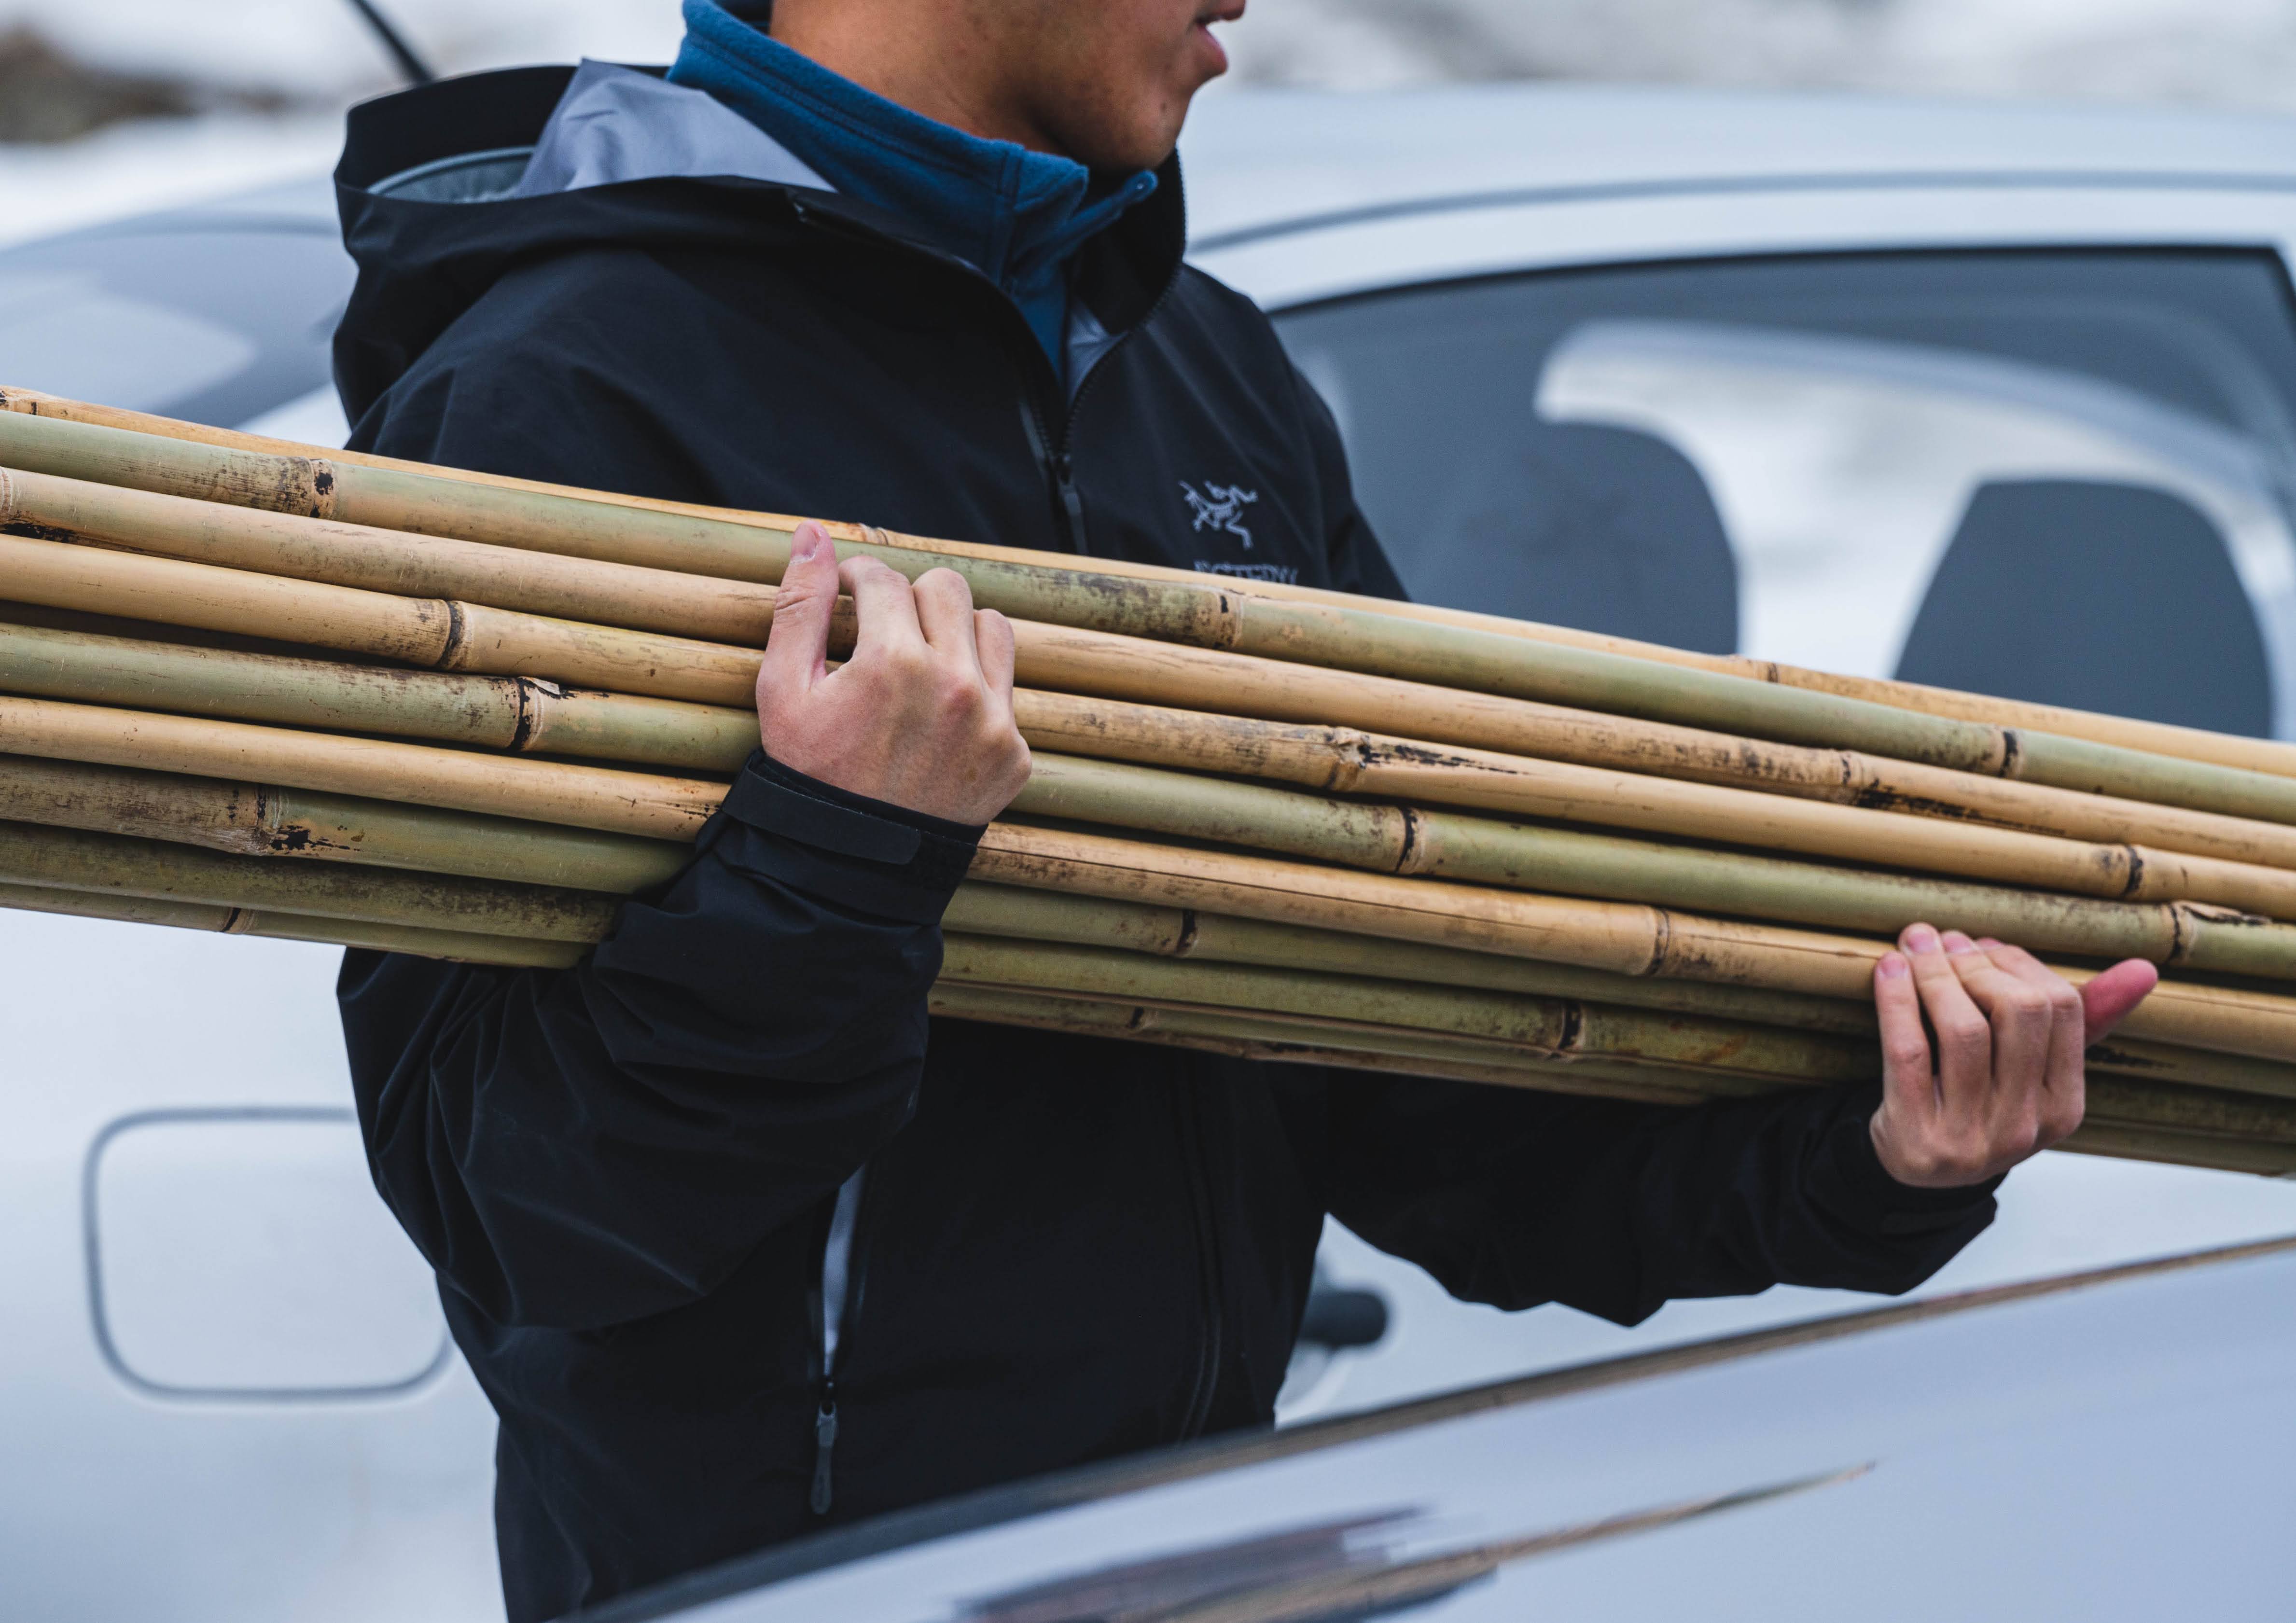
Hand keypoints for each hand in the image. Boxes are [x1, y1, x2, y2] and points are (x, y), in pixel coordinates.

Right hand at [756, 521, 1031, 825]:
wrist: (851, 865)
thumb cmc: (810, 776)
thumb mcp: (783, 691)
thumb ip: (800, 605)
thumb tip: (812, 534)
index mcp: (893, 663)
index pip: (885, 578)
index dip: (860, 580)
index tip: (851, 597)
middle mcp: (954, 686)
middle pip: (947, 588)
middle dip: (910, 600)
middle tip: (883, 632)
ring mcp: (993, 723)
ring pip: (991, 628)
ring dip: (955, 633)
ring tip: (919, 664)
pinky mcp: (1016, 755)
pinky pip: (1008, 691)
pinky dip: (976, 693)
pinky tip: (938, 720)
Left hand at [1869, 924, 2157, 1188]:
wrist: (1915, 1170)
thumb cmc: (1977, 1101)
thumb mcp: (2029, 1072)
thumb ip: (2080, 1020)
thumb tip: (2145, 969)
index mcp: (2063, 1106)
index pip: (2062, 1010)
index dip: (2018, 964)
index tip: (1981, 944)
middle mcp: (2025, 1126)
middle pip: (2017, 1013)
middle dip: (1977, 964)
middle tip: (1943, 940)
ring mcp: (1971, 1136)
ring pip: (1963, 1030)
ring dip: (1935, 974)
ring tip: (1914, 946)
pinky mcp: (1916, 1135)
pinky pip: (1908, 1051)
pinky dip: (1896, 1001)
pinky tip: (1888, 969)